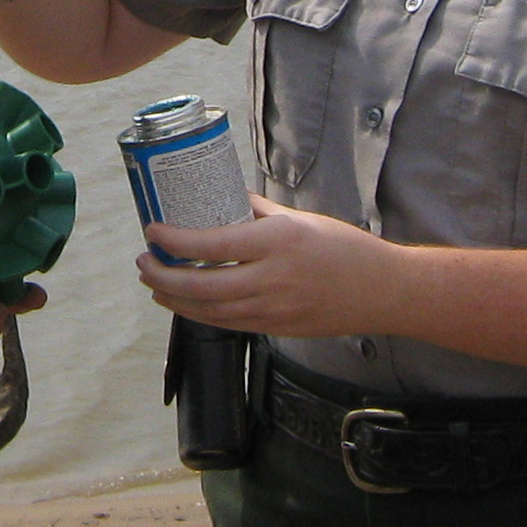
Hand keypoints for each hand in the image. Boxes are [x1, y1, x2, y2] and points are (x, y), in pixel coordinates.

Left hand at [138, 199, 409, 337]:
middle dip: (165, 277)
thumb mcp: (298, 218)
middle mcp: (272, 278)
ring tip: (155, 284)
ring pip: (212, 311)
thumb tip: (223, 197)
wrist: (382, 290)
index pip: (213, 244)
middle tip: (144, 263)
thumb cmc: (343, 247)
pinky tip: (186, 304)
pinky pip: (230, 324)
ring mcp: (275, 309)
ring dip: (177, 300)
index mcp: (277, 242)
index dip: (176, 242)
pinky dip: (202, 315)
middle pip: (203, 286)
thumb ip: (257, 211)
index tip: (152, 231)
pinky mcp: (279, 329)